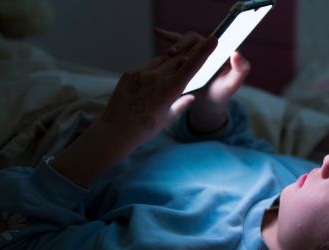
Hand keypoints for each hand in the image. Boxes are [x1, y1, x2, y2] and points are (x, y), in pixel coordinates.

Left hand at [99, 31, 217, 145]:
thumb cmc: (145, 129)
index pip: (191, 66)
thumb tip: (192, 96)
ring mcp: (141, 74)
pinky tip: (147, 89)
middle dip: (184, 62)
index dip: (204, 52)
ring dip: (168, 66)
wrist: (115, 131)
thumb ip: (182, 103)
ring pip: (162, 61)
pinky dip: (152, 72)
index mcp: (170, 90)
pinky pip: (146, 67)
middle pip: (177, 60)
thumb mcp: (168, 117)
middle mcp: (156, 78)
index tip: (212, 39)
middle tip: (186, 71)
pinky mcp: (129, 73)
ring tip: (161, 85)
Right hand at [155, 28, 250, 133]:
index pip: (213, 40)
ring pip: (184, 40)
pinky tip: (156, 32)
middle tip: (175, 53)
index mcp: (223, 50)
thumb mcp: (232, 84)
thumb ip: (241, 70)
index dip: (203, 43)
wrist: (208, 101)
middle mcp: (209, 46)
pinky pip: (176, 42)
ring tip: (169, 54)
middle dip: (184, 44)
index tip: (196, 49)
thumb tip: (236, 53)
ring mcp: (197, 49)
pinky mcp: (185, 52)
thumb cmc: (222, 93)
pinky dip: (167, 36)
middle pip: (195, 39)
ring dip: (176, 45)